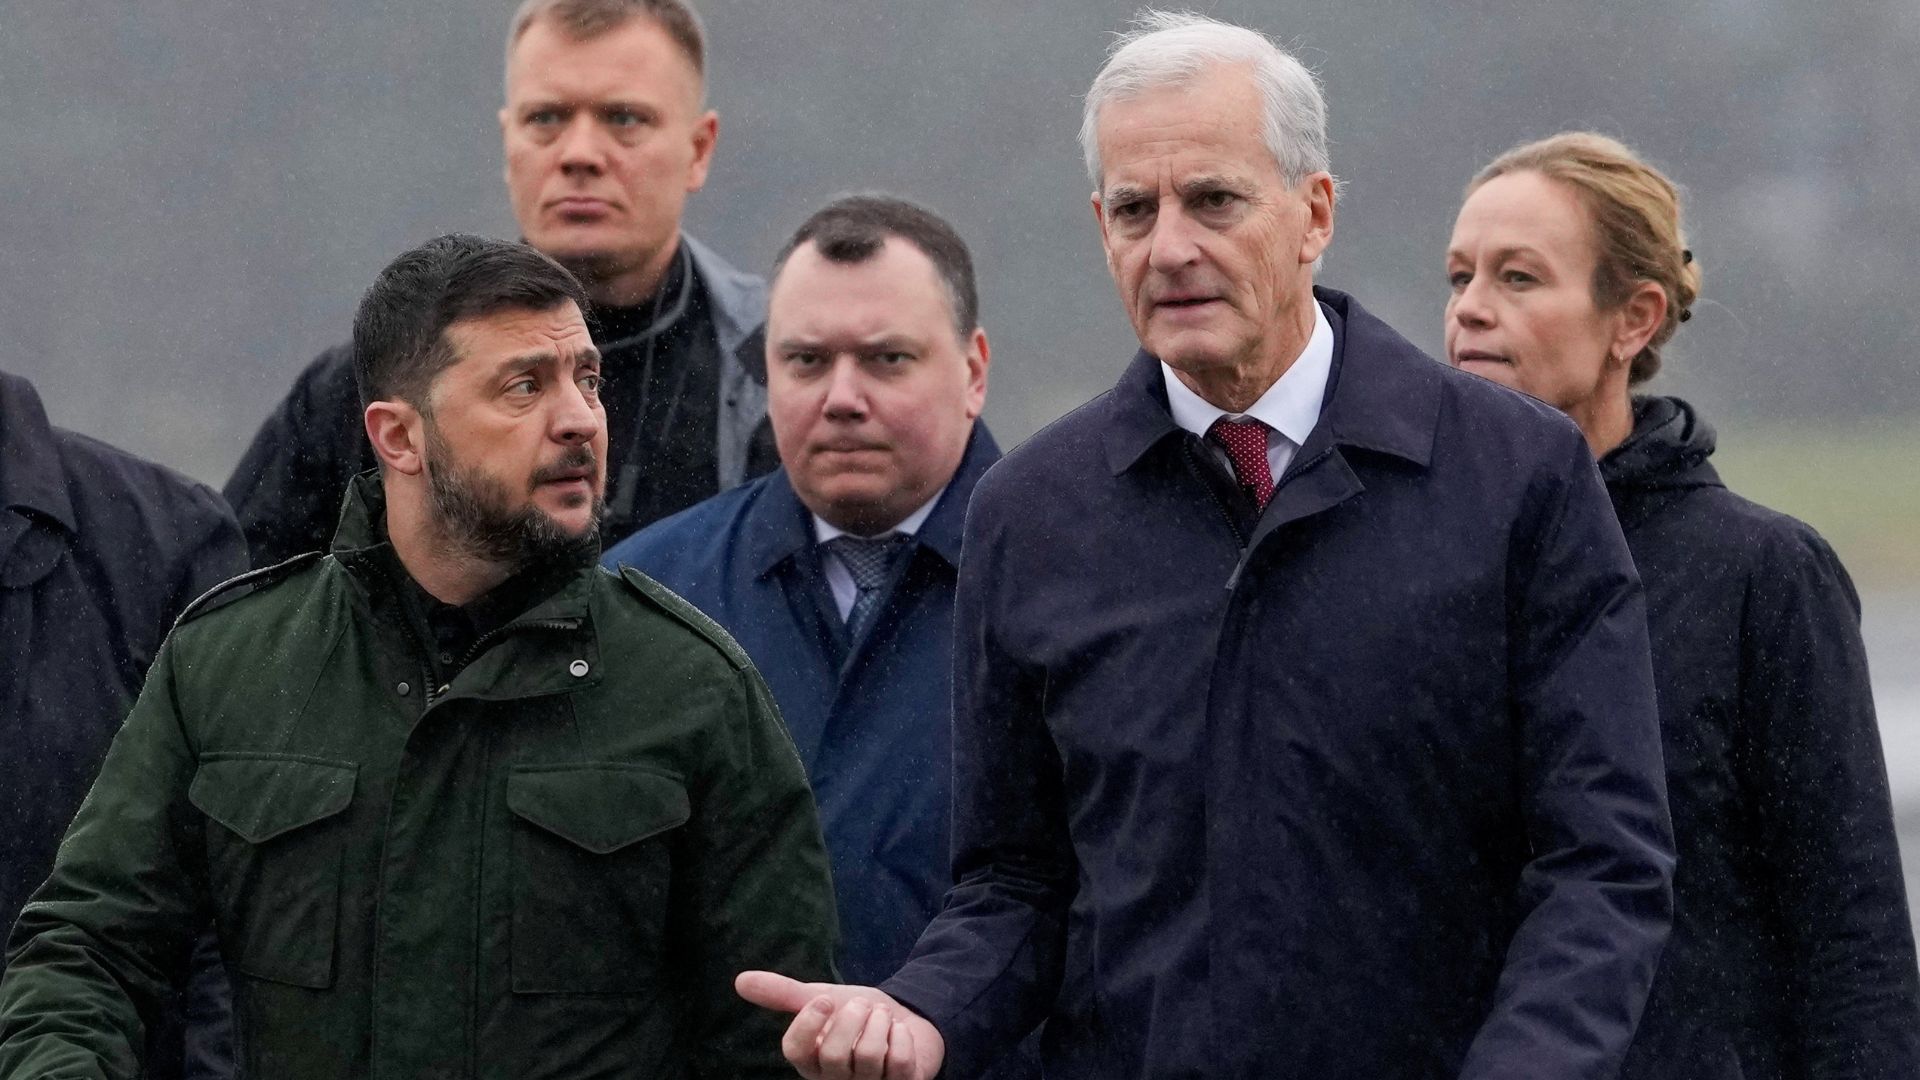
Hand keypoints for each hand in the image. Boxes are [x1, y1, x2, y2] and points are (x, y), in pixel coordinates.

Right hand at [736, 970, 945, 1079]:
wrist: (903, 1018)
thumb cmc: (856, 1015)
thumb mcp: (820, 998)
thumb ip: (784, 994)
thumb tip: (740, 980)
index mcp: (810, 1060)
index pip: (795, 1051)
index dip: (809, 1022)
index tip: (826, 999)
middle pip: (833, 1055)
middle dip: (853, 1018)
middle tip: (862, 1005)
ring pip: (869, 1056)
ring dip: (880, 1023)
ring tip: (882, 1016)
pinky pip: (900, 1063)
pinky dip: (902, 1036)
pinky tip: (899, 1032)